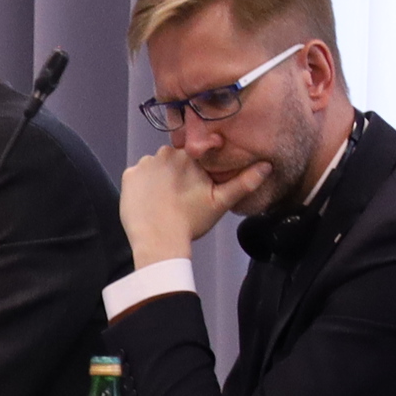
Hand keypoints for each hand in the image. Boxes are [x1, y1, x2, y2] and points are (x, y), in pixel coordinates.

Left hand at [117, 145, 233, 270]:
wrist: (159, 242)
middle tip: (181, 196)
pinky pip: (138, 175)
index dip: (195, 170)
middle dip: (178, 173)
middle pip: (174, 159)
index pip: (194, 155)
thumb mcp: (222, 202)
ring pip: (156, 166)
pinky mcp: (128, 176)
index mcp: (190, 156)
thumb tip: (267, 165)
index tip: (194, 187)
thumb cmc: (191, 222)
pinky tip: (150, 201)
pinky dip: (143, 185)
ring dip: (160, 178)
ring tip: (165, 200)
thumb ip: (245, 182)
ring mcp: (144, 164)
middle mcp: (165, 153)